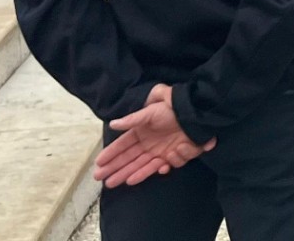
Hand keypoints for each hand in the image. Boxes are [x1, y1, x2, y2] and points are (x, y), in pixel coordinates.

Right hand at [92, 84, 213, 187]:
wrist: (195, 115)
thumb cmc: (172, 110)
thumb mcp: (151, 112)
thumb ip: (132, 120)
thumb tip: (112, 124)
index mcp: (141, 132)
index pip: (122, 145)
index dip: (110, 153)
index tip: (98, 163)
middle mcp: (148, 144)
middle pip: (128, 158)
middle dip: (113, 168)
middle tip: (98, 177)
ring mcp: (159, 151)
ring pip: (140, 165)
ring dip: (126, 174)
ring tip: (111, 183)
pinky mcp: (171, 157)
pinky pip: (159, 167)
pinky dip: (149, 171)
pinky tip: (137, 178)